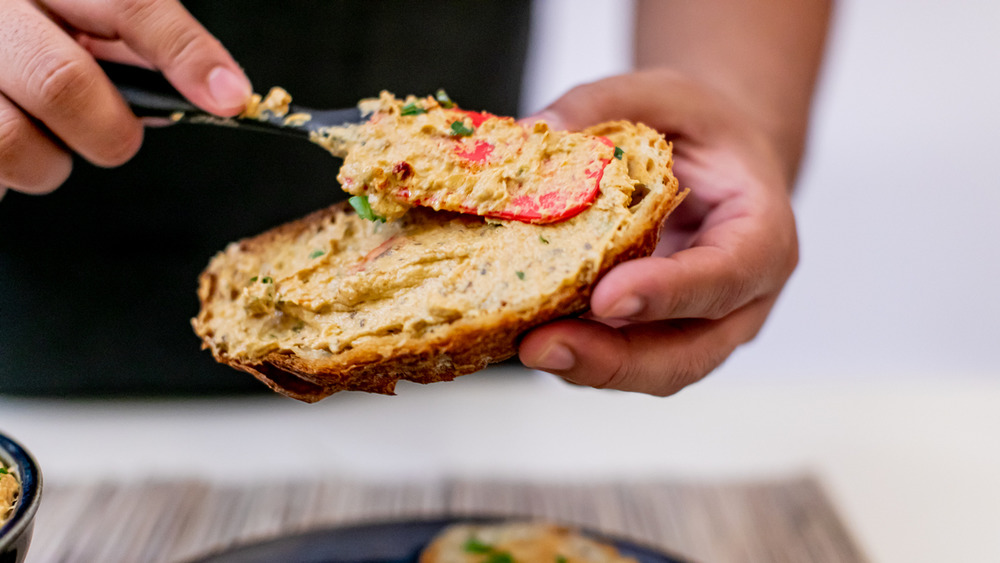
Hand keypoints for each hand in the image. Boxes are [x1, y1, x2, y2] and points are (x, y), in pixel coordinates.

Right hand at [0, 0, 250, 200]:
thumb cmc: (25, 25)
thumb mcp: (75, 12)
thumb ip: (126, 44)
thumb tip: (202, 94)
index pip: (128, 3)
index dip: (185, 53)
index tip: (230, 98)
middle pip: (64, 83)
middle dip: (110, 132)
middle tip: (115, 138)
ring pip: (11, 142)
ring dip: (48, 164)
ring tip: (39, 139)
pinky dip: (5, 176)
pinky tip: (1, 145)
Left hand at [519, 70, 798, 395]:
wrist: (716, 163)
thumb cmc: (700, 131)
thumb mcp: (662, 93)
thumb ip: (602, 103)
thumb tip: (532, 132)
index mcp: (761, 235)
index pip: (727, 275)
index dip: (669, 293)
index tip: (606, 297)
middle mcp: (739, 299)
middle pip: (689, 354)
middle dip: (613, 360)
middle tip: (541, 346)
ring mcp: (699, 328)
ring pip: (651, 370)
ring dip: (586, 366)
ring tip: (522, 345)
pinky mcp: (657, 338)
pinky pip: (621, 358)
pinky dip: (576, 353)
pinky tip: (525, 334)